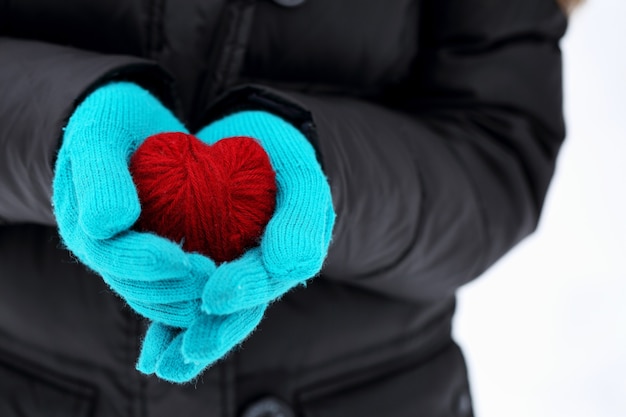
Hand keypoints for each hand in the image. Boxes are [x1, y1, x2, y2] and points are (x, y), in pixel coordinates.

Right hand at [52, 82, 204, 326]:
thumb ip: (100, 175)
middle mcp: (102, 250)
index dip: (147, 262)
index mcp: (84, 222)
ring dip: (186, 300)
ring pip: (153, 297)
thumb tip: (108, 225)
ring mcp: (126, 259)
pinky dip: (193, 297)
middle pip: (134, 285)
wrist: (127, 128)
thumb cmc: (112, 124)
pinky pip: (170, 291)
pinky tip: (225, 289)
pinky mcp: (150, 261)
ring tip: (224, 286)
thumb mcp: (100, 134)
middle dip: (174, 288)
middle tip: (215, 278)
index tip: (185, 261)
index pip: (111, 254)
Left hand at [137, 111, 334, 382]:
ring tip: (162, 362)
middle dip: (216, 331)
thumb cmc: (280, 160)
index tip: (212, 297)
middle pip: (240, 310)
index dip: (243, 288)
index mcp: (287, 256)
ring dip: (188, 337)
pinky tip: (151, 350)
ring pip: (212, 314)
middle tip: (190, 349)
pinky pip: (186, 302)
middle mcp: (259, 274)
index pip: (267, 277)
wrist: (251, 145)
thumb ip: (302, 219)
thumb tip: (288, 264)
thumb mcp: (299, 179)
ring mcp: (231, 275)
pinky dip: (169, 325)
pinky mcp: (202, 271)